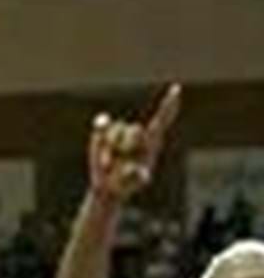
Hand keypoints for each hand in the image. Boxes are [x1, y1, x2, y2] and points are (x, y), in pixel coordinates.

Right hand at [88, 83, 180, 203]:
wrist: (108, 187)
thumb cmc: (126, 185)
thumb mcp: (134, 183)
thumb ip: (136, 176)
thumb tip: (132, 167)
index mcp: (152, 142)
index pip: (161, 120)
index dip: (168, 105)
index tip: (176, 89)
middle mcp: (138, 134)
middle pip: (134, 131)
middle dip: (127, 145)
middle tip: (122, 161)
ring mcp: (121, 133)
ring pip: (116, 130)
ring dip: (110, 149)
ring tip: (107, 165)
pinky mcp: (105, 133)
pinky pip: (102, 124)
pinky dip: (100, 129)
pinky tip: (101, 128)